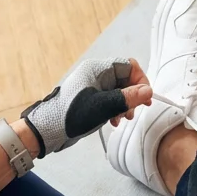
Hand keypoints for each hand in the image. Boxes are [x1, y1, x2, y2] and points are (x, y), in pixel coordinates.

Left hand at [22, 58, 152, 156]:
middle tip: (133, 112)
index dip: (140, 80)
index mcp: (97, 69)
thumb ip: (127, 98)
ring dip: (125, 105)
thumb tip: (148, 91)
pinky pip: (110, 100)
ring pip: (119, 91)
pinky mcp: (91, 100)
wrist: (48, 129)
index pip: (128, 66)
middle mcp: (96, 75)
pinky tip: (113, 121)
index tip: (145, 98)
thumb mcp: (102, 107)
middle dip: (133, 95)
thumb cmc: (72, 115)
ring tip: (123, 119)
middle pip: (125, 79)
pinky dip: (116, 109)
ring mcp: (93, 87)